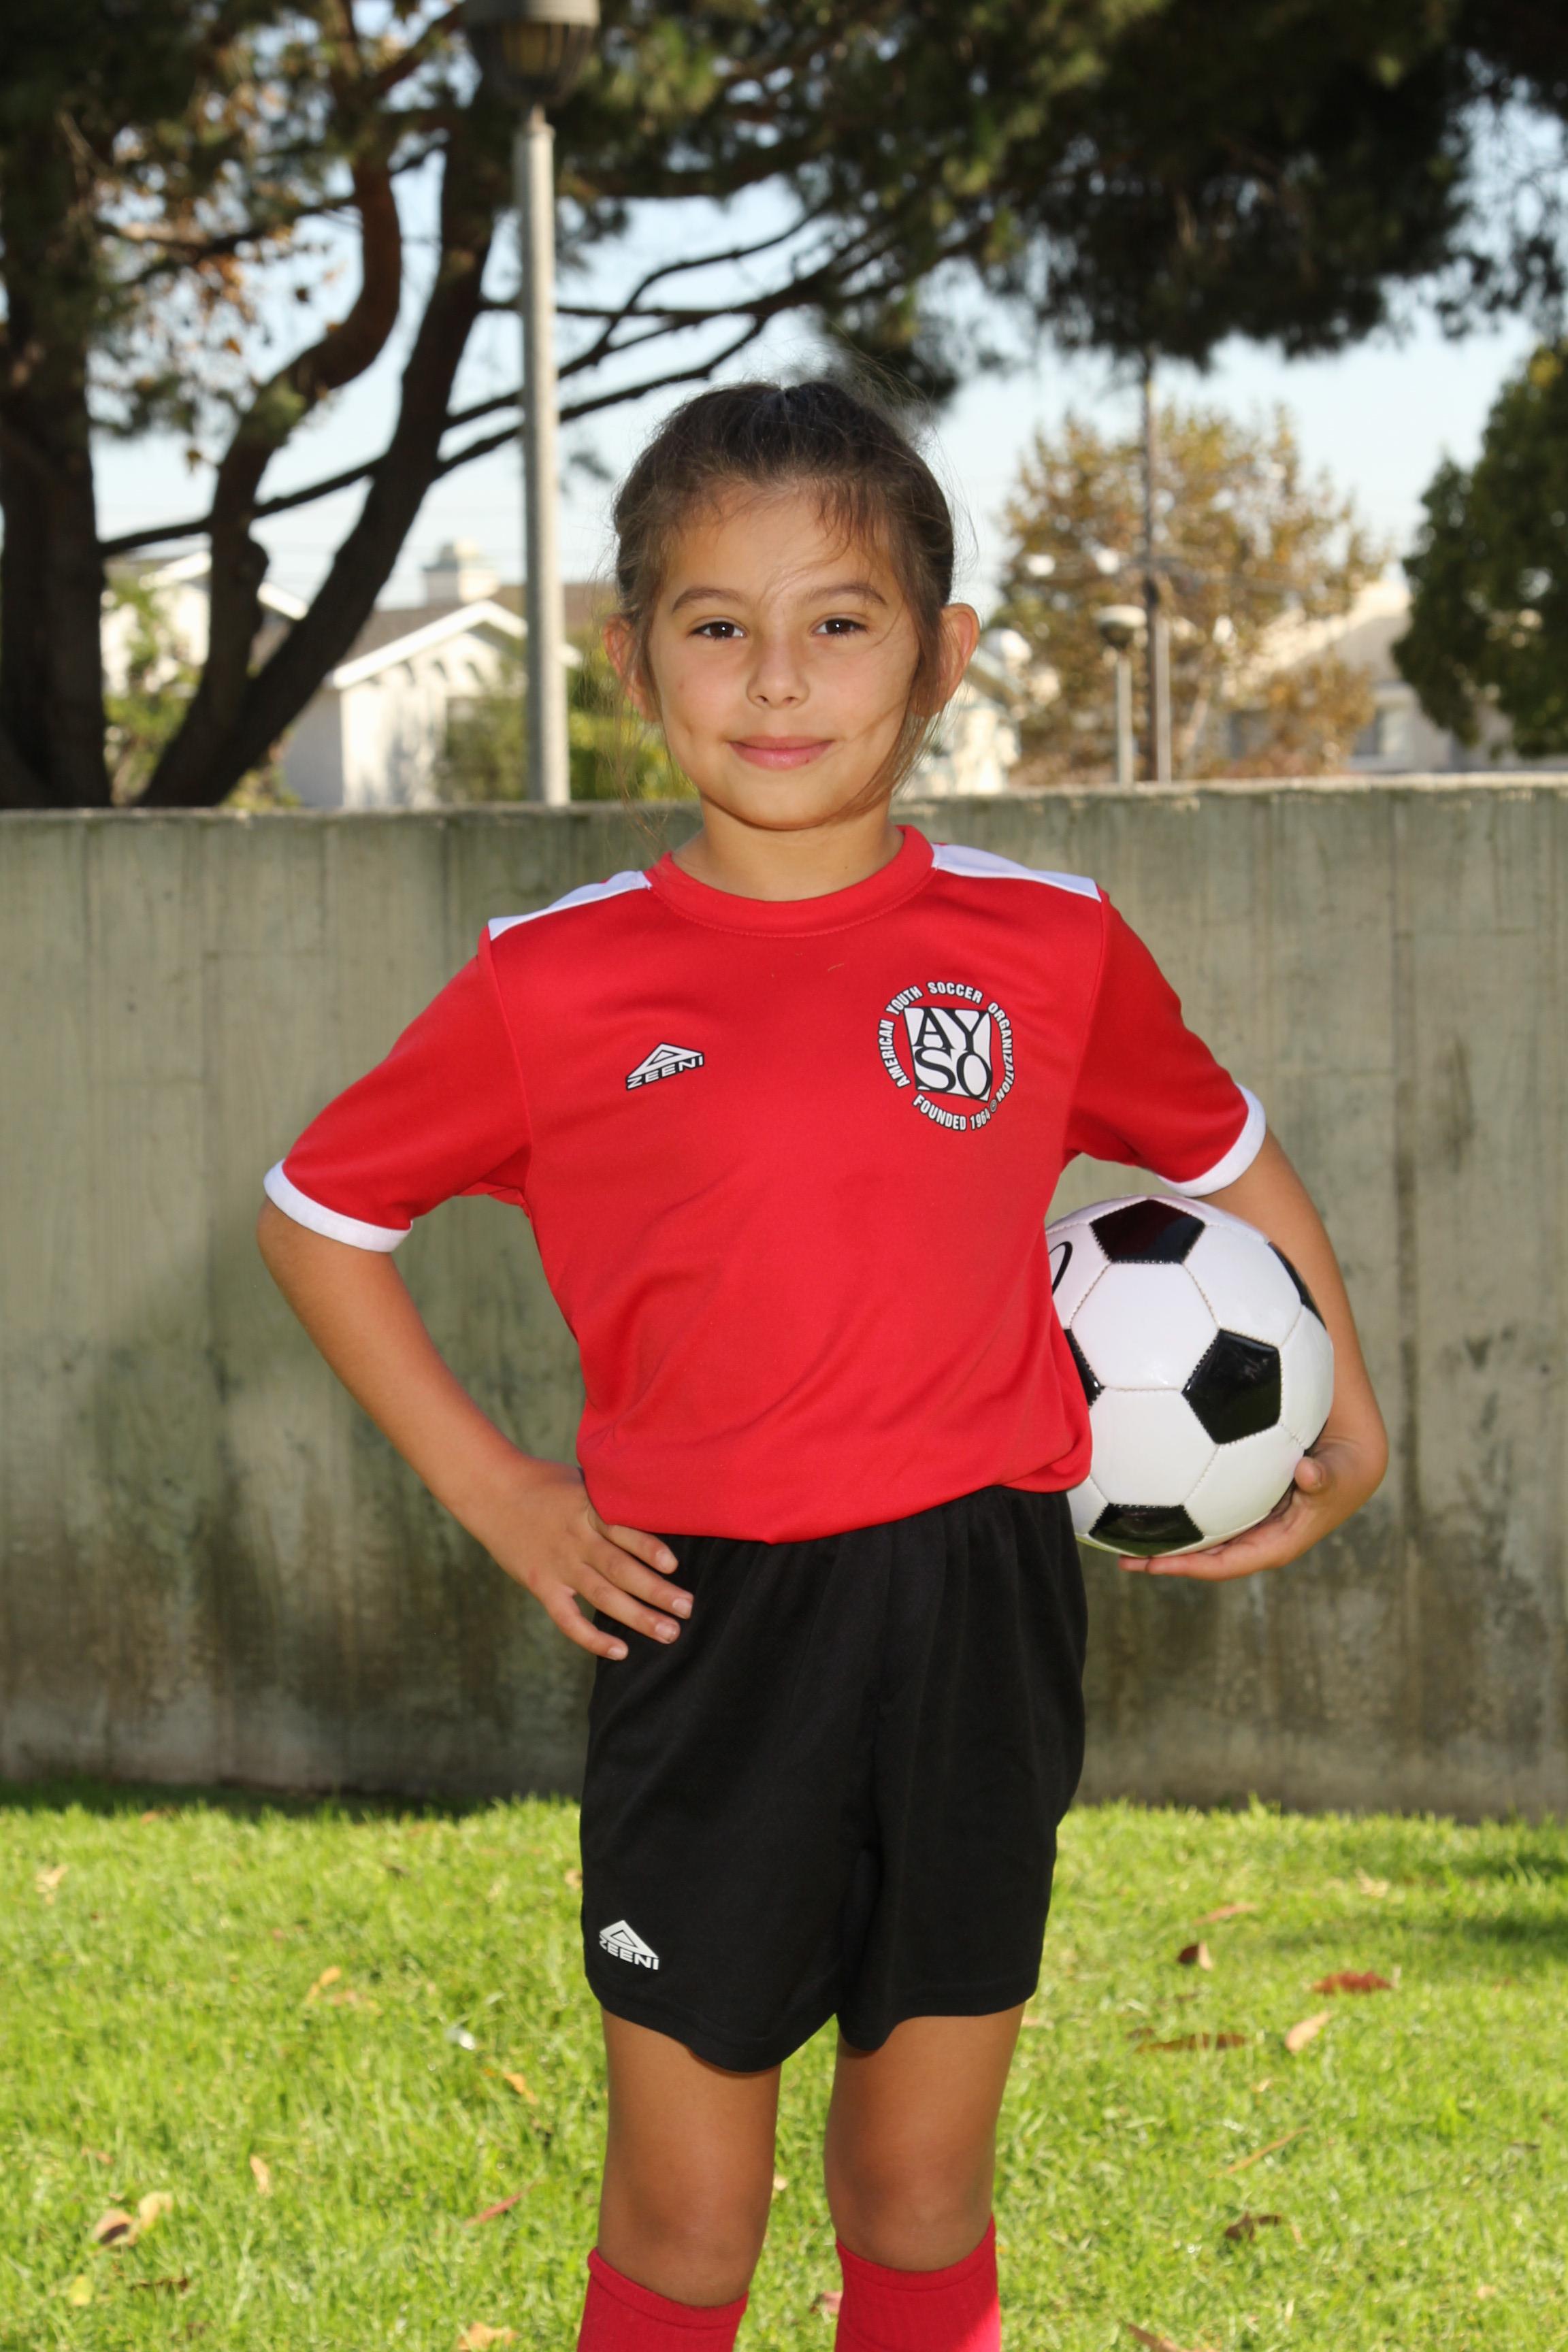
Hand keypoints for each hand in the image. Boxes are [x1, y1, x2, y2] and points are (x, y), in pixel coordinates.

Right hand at [469, 1456, 690, 1659]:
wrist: (492, 1491)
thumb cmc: (545, 1482)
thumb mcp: (583, 1481)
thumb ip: (612, 1498)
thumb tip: (657, 1503)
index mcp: (589, 1511)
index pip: (623, 1531)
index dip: (648, 1548)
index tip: (674, 1565)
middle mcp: (576, 1540)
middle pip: (620, 1570)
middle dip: (656, 1591)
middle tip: (687, 1608)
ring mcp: (558, 1566)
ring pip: (602, 1597)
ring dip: (637, 1617)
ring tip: (669, 1633)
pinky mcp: (541, 1585)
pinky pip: (568, 1619)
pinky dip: (592, 1638)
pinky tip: (620, 1651)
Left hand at [1121, 1430, 1381, 1581]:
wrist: (1354, 1448)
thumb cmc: (1348, 1461)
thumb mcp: (1343, 1469)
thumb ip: (1326, 1477)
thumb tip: (1308, 1476)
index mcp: (1281, 1541)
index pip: (1231, 1563)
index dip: (1194, 1567)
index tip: (1156, 1565)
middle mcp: (1261, 1536)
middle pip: (1208, 1556)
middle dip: (1168, 1561)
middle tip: (1124, 1558)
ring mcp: (1251, 1519)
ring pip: (1203, 1536)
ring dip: (1167, 1538)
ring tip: (1123, 1533)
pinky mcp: (1244, 1499)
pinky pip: (1206, 1511)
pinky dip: (1179, 1509)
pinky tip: (1146, 1495)